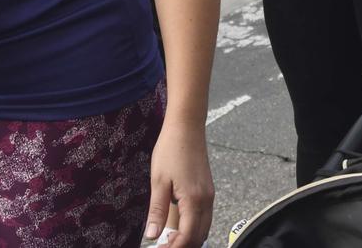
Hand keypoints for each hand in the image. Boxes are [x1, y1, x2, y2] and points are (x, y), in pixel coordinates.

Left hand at [145, 115, 213, 246]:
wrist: (187, 126)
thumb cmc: (171, 149)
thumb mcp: (158, 182)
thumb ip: (157, 211)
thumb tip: (152, 235)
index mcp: (193, 200)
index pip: (186, 237)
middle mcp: (206, 200)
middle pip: (199, 237)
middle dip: (182, 246)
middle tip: (163, 246)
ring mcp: (209, 195)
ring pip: (204, 228)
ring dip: (189, 238)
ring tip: (168, 240)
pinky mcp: (208, 190)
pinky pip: (204, 217)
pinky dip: (194, 227)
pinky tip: (178, 225)